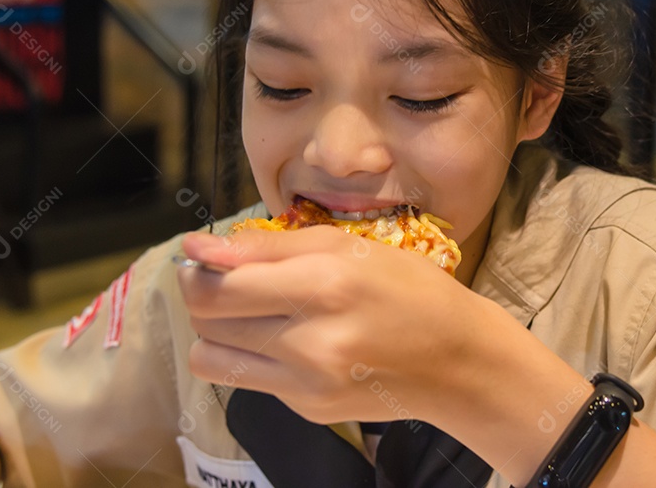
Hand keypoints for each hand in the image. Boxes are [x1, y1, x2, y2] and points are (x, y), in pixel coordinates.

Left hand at [177, 228, 475, 425]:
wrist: (457, 361)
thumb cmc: (409, 289)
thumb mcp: (349, 246)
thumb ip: (269, 247)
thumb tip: (201, 246)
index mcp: (324, 286)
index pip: (217, 287)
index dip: (198, 268)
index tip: (205, 257)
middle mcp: (311, 341)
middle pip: (206, 322)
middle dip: (205, 296)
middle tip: (232, 282)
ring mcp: (307, 383)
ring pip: (210, 359)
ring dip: (218, 332)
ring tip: (253, 315)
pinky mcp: (307, 409)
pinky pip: (248, 380)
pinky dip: (256, 357)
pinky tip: (292, 342)